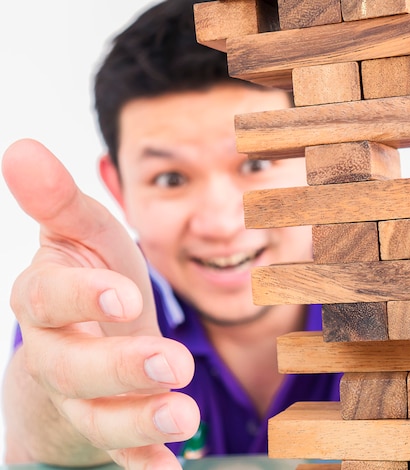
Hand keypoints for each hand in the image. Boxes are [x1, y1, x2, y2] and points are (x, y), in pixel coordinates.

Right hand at [2, 139, 198, 467]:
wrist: (87, 340)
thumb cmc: (91, 281)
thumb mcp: (83, 236)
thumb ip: (59, 201)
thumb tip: (20, 148)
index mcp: (47, 298)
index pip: (46, 299)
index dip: (80, 298)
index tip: (122, 297)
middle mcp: (58, 351)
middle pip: (73, 367)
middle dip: (120, 367)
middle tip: (170, 364)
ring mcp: (81, 395)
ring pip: (97, 414)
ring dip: (138, 419)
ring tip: (184, 417)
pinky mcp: (108, 425)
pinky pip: (120, 449)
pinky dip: (142, 460)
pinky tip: (169, 468)